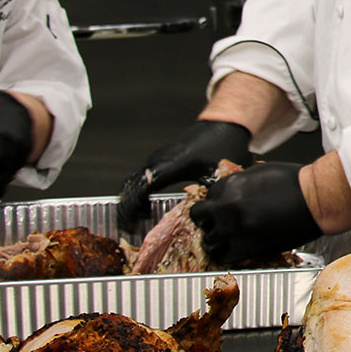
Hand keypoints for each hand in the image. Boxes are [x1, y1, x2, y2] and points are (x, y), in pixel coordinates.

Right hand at [117, 119, 252, 233]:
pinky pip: (138, 176)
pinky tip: (143, 208)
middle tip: (130, 228)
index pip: (143, 186)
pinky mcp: (158, 158)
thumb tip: (205, 221)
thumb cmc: (223, 145)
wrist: (223, 122)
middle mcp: (158, 159)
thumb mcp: (220, 175)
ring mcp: (156, 157)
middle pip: (131, 185)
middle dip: (127, 209)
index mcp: (172, 164)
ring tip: (134, 222)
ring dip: (129, 201)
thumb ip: (210, 197)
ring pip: (132, 180)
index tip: (134, 224)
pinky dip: (134, 192)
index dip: (134, 207)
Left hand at [188, 162, 318, 264]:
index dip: (215, 202)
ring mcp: (235, 228)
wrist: (314, 200)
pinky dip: (225, 254)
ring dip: (215, 239)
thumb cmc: (296, 183)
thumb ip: (240, 184)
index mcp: (231, 185)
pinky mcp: (246, 247)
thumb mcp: (260, 172)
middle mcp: (227, 206)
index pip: (208, 195)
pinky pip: (222, 256)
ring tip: (225, 239)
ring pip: (208, 240)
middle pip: (200, 217)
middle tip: (216, 223)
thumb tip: (232, 192)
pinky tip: (233, 250)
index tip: (221, 207)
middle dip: (207, 220)